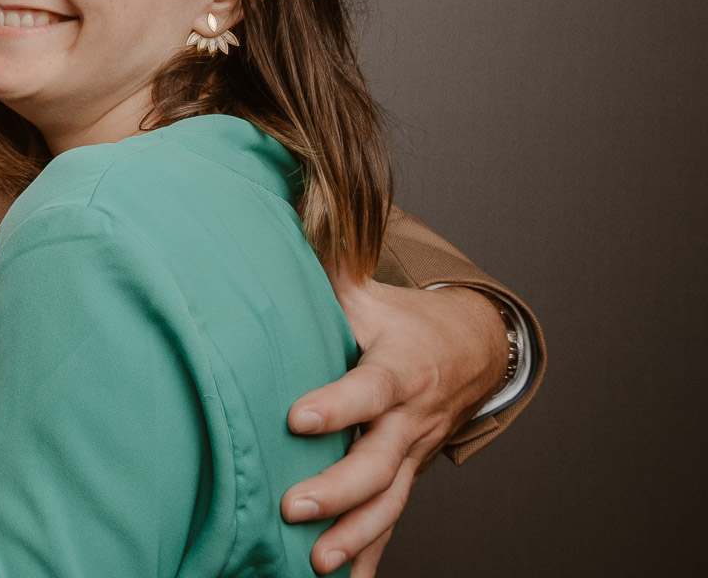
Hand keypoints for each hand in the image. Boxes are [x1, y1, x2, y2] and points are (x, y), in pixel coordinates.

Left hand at [283, 276, 509, 574]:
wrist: (469, 351)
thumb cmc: (401, 319)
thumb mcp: (368, 290)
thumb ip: (327, 264)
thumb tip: (285, 211)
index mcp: (399, 369)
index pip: (368, 389)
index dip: (336, 404)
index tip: (297, 418)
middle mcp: (408, 420)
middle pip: (378, 462)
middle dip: (338, 489)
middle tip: (294, 507)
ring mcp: (410, 456)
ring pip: (388, 503)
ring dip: (355, 536)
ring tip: (317, 564)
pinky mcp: (405, 478)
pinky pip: (390, 524)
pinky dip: (371, 557)